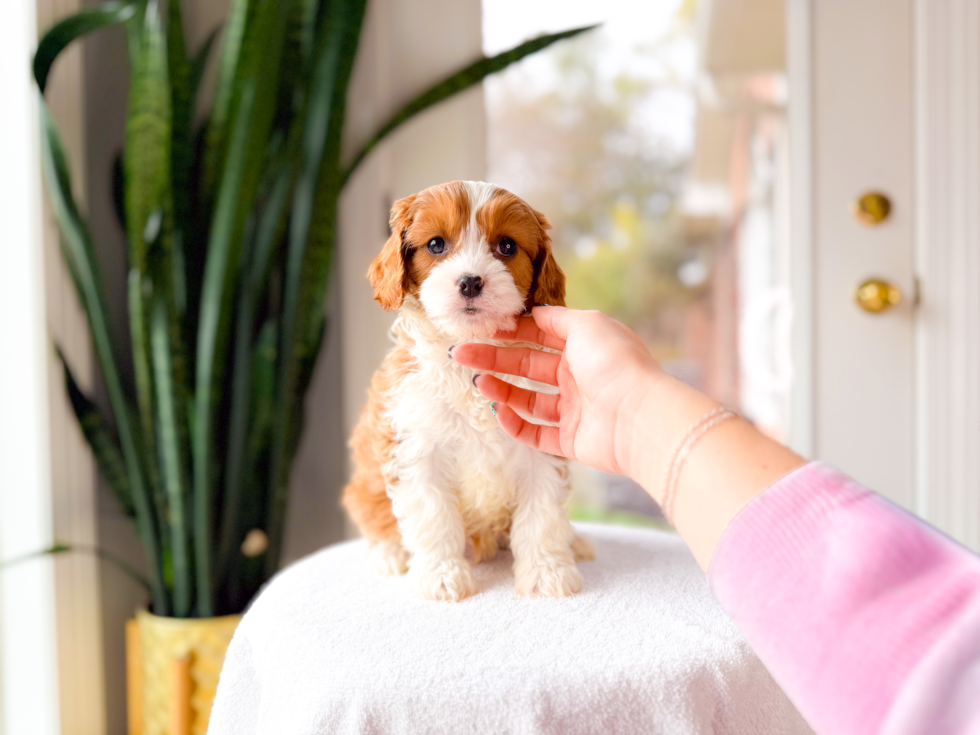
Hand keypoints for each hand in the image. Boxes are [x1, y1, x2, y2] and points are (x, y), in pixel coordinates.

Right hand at [454, 305, 802, 569]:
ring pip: (530, 399)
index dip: (511, 332)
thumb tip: (534, 312)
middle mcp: (580, 376)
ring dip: (502, 390)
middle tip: (461, 356)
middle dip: (495, 360)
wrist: (640, 417)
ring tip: (479, 385)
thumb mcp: (587, 325)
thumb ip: (557, 318)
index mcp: (585, 346)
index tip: (482, 329)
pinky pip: (538, 433)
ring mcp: (576, 410)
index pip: (540, 335)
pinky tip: (500, 412)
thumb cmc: (616, 364)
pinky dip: (517, 424)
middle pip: (528, 366)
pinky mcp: (572, 441)